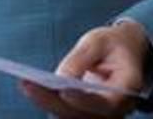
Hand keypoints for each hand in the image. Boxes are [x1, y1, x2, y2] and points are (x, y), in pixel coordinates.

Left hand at [19, 20, 150, 117]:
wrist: (125, 52)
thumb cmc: (112, 44)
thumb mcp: (99, 41)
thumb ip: (81, 58)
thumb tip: (59, 78)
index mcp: (127, 89)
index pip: (105, 103)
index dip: (84, 100)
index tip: (63, 91)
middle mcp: (116, 109)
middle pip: (82, 115)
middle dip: (54, 102)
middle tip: (28, 85)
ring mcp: (101, 114)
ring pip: (71, 117)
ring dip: (47, 103)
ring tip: (26, 85)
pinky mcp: (86, 113)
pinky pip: (67, 112)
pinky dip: (49, 101)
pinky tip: (31, 88)